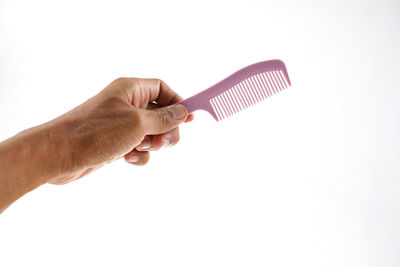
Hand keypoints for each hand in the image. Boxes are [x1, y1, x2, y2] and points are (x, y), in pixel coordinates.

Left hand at [47, 77, 192, 183]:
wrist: (59, 155)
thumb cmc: (96, 132)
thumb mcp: (137, 123)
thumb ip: (164, 118)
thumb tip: (183, 112)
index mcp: (130, 90)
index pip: (162, 88)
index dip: (177, 102)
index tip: (190, 118)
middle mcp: (126, 104)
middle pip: (160, 113)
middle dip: (166, 130)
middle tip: (164, 143)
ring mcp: (121, 125)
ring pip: (151, 133)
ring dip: (152, 145)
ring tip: (140, 148)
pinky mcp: (115, 143)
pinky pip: (138, 148)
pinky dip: (138, 155)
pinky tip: (127, 158)